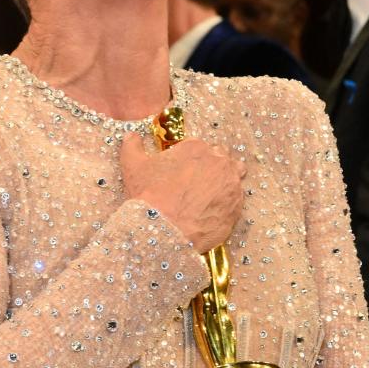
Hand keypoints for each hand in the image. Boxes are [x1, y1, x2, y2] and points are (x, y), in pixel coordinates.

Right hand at [120, 135, 244, 251]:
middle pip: (220, 158)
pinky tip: (214, 210)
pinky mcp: (237, 205)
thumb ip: (132, 146)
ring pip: (235, 175)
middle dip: (212, 166)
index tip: (184, 170)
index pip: (199, 146)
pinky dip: (228, 202)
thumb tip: (131, 136)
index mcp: (196, 147)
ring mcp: (231, 183)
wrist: (165, 231)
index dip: (191, 158)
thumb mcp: (133, 167)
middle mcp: (218, 161)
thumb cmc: (149, 196)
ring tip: (211, 194)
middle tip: (197, 182)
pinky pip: (237, 199)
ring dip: (226, 180)